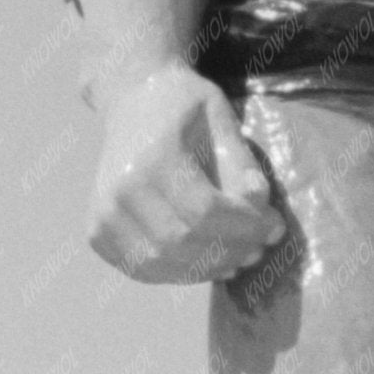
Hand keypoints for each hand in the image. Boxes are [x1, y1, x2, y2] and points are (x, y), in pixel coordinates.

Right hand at [88, 62, 285, 282]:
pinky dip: (180, 273)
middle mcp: (119, 192)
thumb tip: (260, 206)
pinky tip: (210, 263)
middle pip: (185, 242)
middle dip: (233, 250)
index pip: (205, 211)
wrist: (132, 100)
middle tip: (262, 246)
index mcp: (150, 159)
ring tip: (241, 257)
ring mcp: (102, 216)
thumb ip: (240, 163)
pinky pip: (144, 269)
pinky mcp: (98, 233)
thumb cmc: (181, 106)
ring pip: (165, 263)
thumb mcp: (220, 117)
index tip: (275, 225)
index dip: (246, 226)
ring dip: (210, 268)